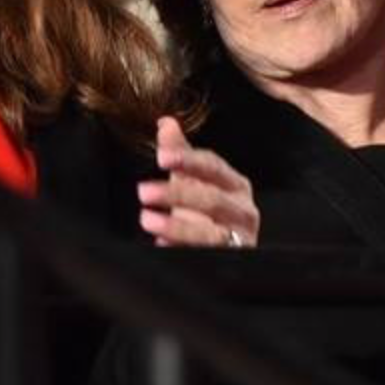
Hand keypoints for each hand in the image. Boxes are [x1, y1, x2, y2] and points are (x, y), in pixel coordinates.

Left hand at [138, 116, 259, 247]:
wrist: (226, 249)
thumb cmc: (208, 210)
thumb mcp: (194, 181)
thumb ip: (180, 153)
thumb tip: (166, 123)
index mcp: (235, 184)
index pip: (213, 167)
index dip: (188, 160)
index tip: (161, 156)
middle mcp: (242, 210)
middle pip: (212, 199)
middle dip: (177, 194)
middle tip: (143, 191)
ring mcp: (239, 239)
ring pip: (211, 233)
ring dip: (177, 227)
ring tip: (147, 220)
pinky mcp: (231, 261)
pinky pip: (206, 257)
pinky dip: (181, 251)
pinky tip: (160, 245)